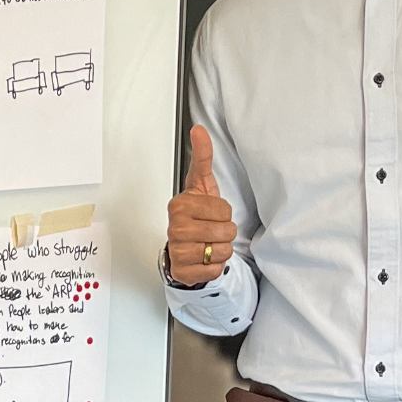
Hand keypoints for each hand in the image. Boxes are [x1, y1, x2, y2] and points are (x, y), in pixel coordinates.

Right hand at [165, 125, 234, 286]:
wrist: (183, 244)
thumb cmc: (195, 215)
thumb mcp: (200, 184)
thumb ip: (202, 156)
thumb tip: (198, 129)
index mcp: (180, 205)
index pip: (224, 210)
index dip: (223, 213)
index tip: (208, 212)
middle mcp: (175, 228)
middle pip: (226, 231)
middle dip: (224, 232)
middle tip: (209, 229)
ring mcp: (178, 250)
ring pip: (222, 251)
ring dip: (220, 249)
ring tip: (207, 243)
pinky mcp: (184, 271)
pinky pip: (215, 269)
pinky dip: (214, 266)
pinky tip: (203, 258)